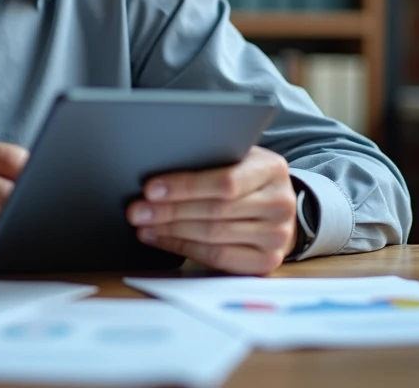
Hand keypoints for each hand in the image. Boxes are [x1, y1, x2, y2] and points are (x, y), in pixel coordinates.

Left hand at [126, 146, 297, 274]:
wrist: (275, 204)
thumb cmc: (246, 176)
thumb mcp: (236, 158)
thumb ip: (210, 161)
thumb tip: (159, 174)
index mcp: (273, 169)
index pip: (225, 182)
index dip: (185, 186)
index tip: (151, 189)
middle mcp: (281, 203)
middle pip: (216, 211)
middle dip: (169, 211)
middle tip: (137, 210)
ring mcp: (277, 235)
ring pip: (213, 236)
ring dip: (171, 231)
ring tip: (144, 224)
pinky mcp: (267, 261)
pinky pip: (218, 258)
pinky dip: (184, 248)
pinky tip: (162, 239)